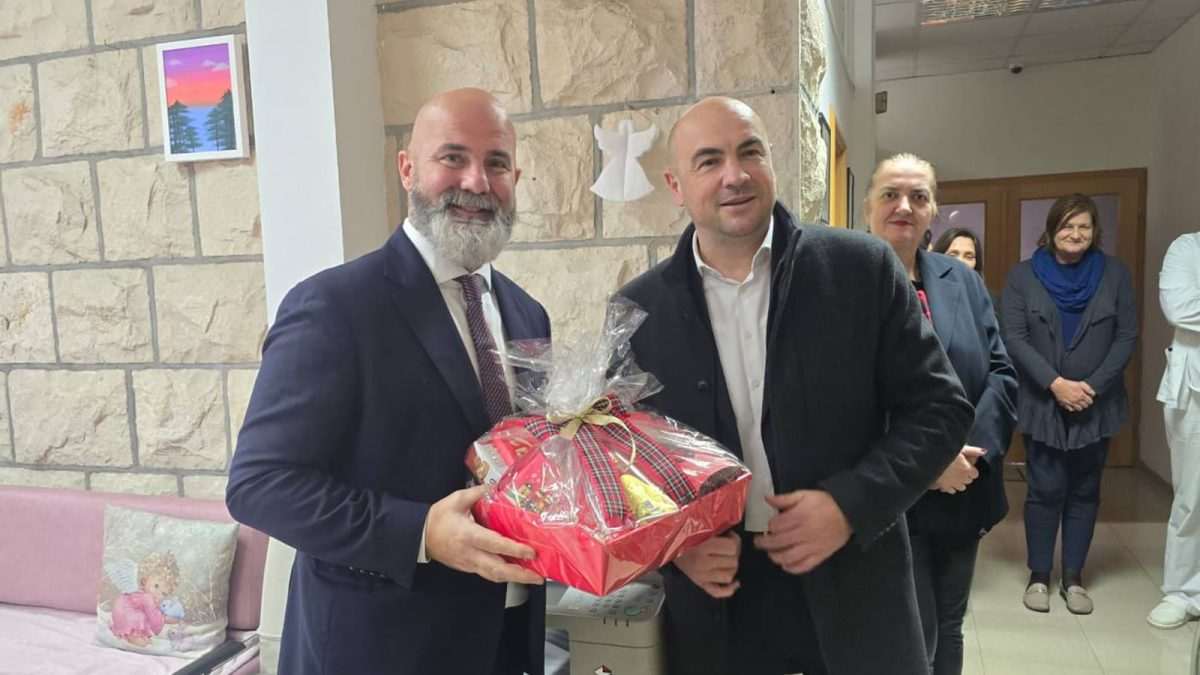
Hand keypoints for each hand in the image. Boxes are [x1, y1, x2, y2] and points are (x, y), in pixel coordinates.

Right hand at [424, 485, 544, 585]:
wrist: (420, 535)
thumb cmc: (438, 517)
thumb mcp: (456, 499)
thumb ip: (478, 493)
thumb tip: (495, 486)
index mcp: (468, 535)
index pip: (495, 545)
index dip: (514, 550)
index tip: (531, 552)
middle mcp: (470, 553)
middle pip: (498, 570)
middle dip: (519, 575)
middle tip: (537, 576)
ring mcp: (469, 563)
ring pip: (494, 576)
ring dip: (514, 578)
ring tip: (532, 577)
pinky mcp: (468, 567)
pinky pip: (488, 574)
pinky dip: (503, 575)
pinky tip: (515, 573)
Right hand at [674, 530, 740, 598]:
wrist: (668, 546)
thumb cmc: (685, 535)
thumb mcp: (702, 529)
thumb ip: (718, 531)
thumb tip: (735, 539)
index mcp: (703, 547)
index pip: (732, 548)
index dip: (734, 541)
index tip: (729, 537)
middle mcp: (703, 563)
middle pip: (733, 562)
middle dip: (734, 554)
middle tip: (728, 547)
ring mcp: (701, 576)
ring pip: (729, 576)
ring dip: (731, 568)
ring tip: (727, 560)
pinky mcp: (699, 584)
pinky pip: (718, 592)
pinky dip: (729, 589)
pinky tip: (735, 583)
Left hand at [754, 490, 851, 574]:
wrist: (848, 513)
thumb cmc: (824, 503)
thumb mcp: (804, 494)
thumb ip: (785, 498)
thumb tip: (767, 499)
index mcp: (799, 517)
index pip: (776, 526)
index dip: (769, 527)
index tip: (767, 526)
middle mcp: (804, 533)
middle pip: (778, 542)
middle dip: (764, 543)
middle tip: (758, 542)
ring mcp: (812, 547)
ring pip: (788, 557)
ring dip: (775, 557)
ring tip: (770, 553)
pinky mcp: (820, 556)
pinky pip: (803, 566)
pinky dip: (792, 568)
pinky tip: (785, 565)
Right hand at [933, 446, 983, 493]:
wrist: (930, 459)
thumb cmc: (946, 452)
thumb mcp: (960, 448)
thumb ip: (973, 450)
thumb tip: (984, 451)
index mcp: (967, 469)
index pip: (975, 474)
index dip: (971, 470)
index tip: (967, 466)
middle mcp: (962, 478)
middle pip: (968, 481)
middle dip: (966, 477)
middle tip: (960, 470)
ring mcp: (953, 483)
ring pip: (961, 487)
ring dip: (959, 483)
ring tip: (954, 476)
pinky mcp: (944, 486)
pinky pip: (951, 491)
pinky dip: (950, 487)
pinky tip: (947, 481)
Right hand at [1050, 377, 1094, 411]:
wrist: (1058, 385)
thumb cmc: (1069, 383)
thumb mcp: (1081, 383)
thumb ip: (1088, 388)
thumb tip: (1093, 394)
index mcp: (1081, 395)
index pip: (1090, 401)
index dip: (1090, 400)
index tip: (1089, 399)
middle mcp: (1077, 401)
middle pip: (1085, 406)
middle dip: (1086, 403)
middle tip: (1084, 401)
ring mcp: (1071, 403)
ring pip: (1079, 409)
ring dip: (1080, 406)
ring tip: (1079, 403)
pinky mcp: (1065, 404)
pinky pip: (1071, 409)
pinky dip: (1073, 408)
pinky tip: (1072, 405)